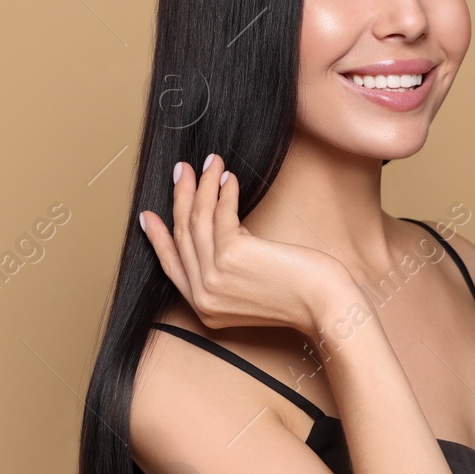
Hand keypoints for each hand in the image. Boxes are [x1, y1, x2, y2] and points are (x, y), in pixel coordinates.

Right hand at [140, 154, 350, 335]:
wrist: (324, 305)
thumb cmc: (299, 295)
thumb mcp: (251, 288)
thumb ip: (228, 269)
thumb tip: (220, 227)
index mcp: (205, 310)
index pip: (172, 267)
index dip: (159, 239)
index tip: (149, 216)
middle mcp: (203, 297)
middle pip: (182, 237)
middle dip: (180, 198)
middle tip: (181, 171)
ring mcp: (214, 278)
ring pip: (198, 221)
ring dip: (202, 185)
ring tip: (210, 163)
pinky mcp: (230, 255)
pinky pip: (220, 214)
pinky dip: (224, 191)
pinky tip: (229, 178)